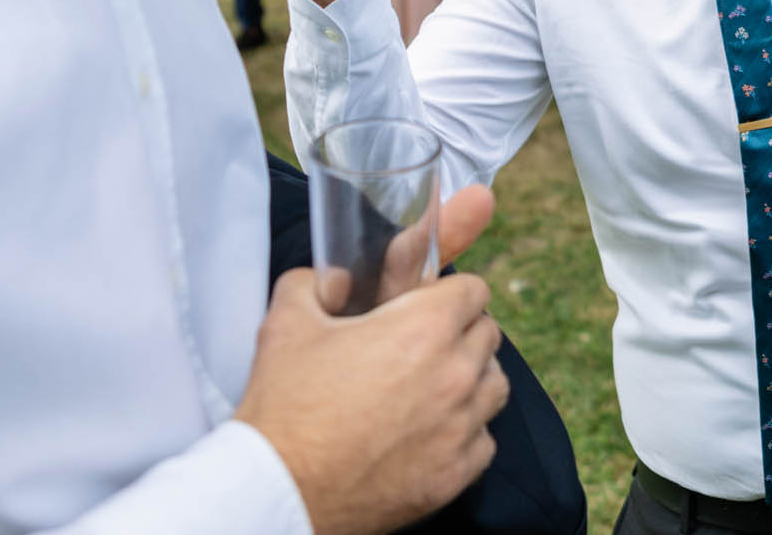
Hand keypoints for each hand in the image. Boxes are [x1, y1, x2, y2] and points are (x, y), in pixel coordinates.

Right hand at [237, 187, 507, 534]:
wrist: (277, 492)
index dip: (448, 295)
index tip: (427, 308)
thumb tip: (337, 279)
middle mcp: (456, 374)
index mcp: (425, 327)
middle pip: (488, 335)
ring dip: (472, 380)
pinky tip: (430, 433)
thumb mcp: (286, 323)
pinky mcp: (456, 472)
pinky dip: (465, 433)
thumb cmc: (285, 408)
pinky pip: (484, 440)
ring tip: (432, 388)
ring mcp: (461, 426)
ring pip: (494, 385)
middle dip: (460, 333)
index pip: (474, 291)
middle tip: (421, 348)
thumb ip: (316, 283)